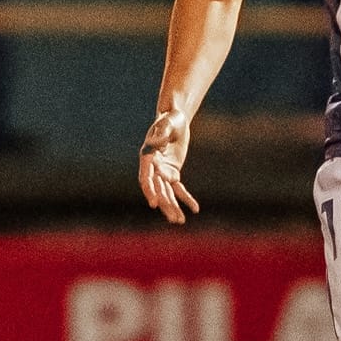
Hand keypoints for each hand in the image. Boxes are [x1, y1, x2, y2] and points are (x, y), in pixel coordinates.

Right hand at [138, 108, 199, 224]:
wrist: (176, 119)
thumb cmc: (170, 119)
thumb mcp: (167, 122)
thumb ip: (162, 132)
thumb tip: (157, 142)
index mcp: (147, 156)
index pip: (146, 177)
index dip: (150, 191)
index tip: (154, 204)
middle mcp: (152, 167)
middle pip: (158, 189)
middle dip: (165, 205)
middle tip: (174, 219)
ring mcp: (162, 171)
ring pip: (167, 193)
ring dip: (173, 207)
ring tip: (180, 221)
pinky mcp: (172, 172)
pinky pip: (178, 188)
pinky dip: (186, 198)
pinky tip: (195, 209)